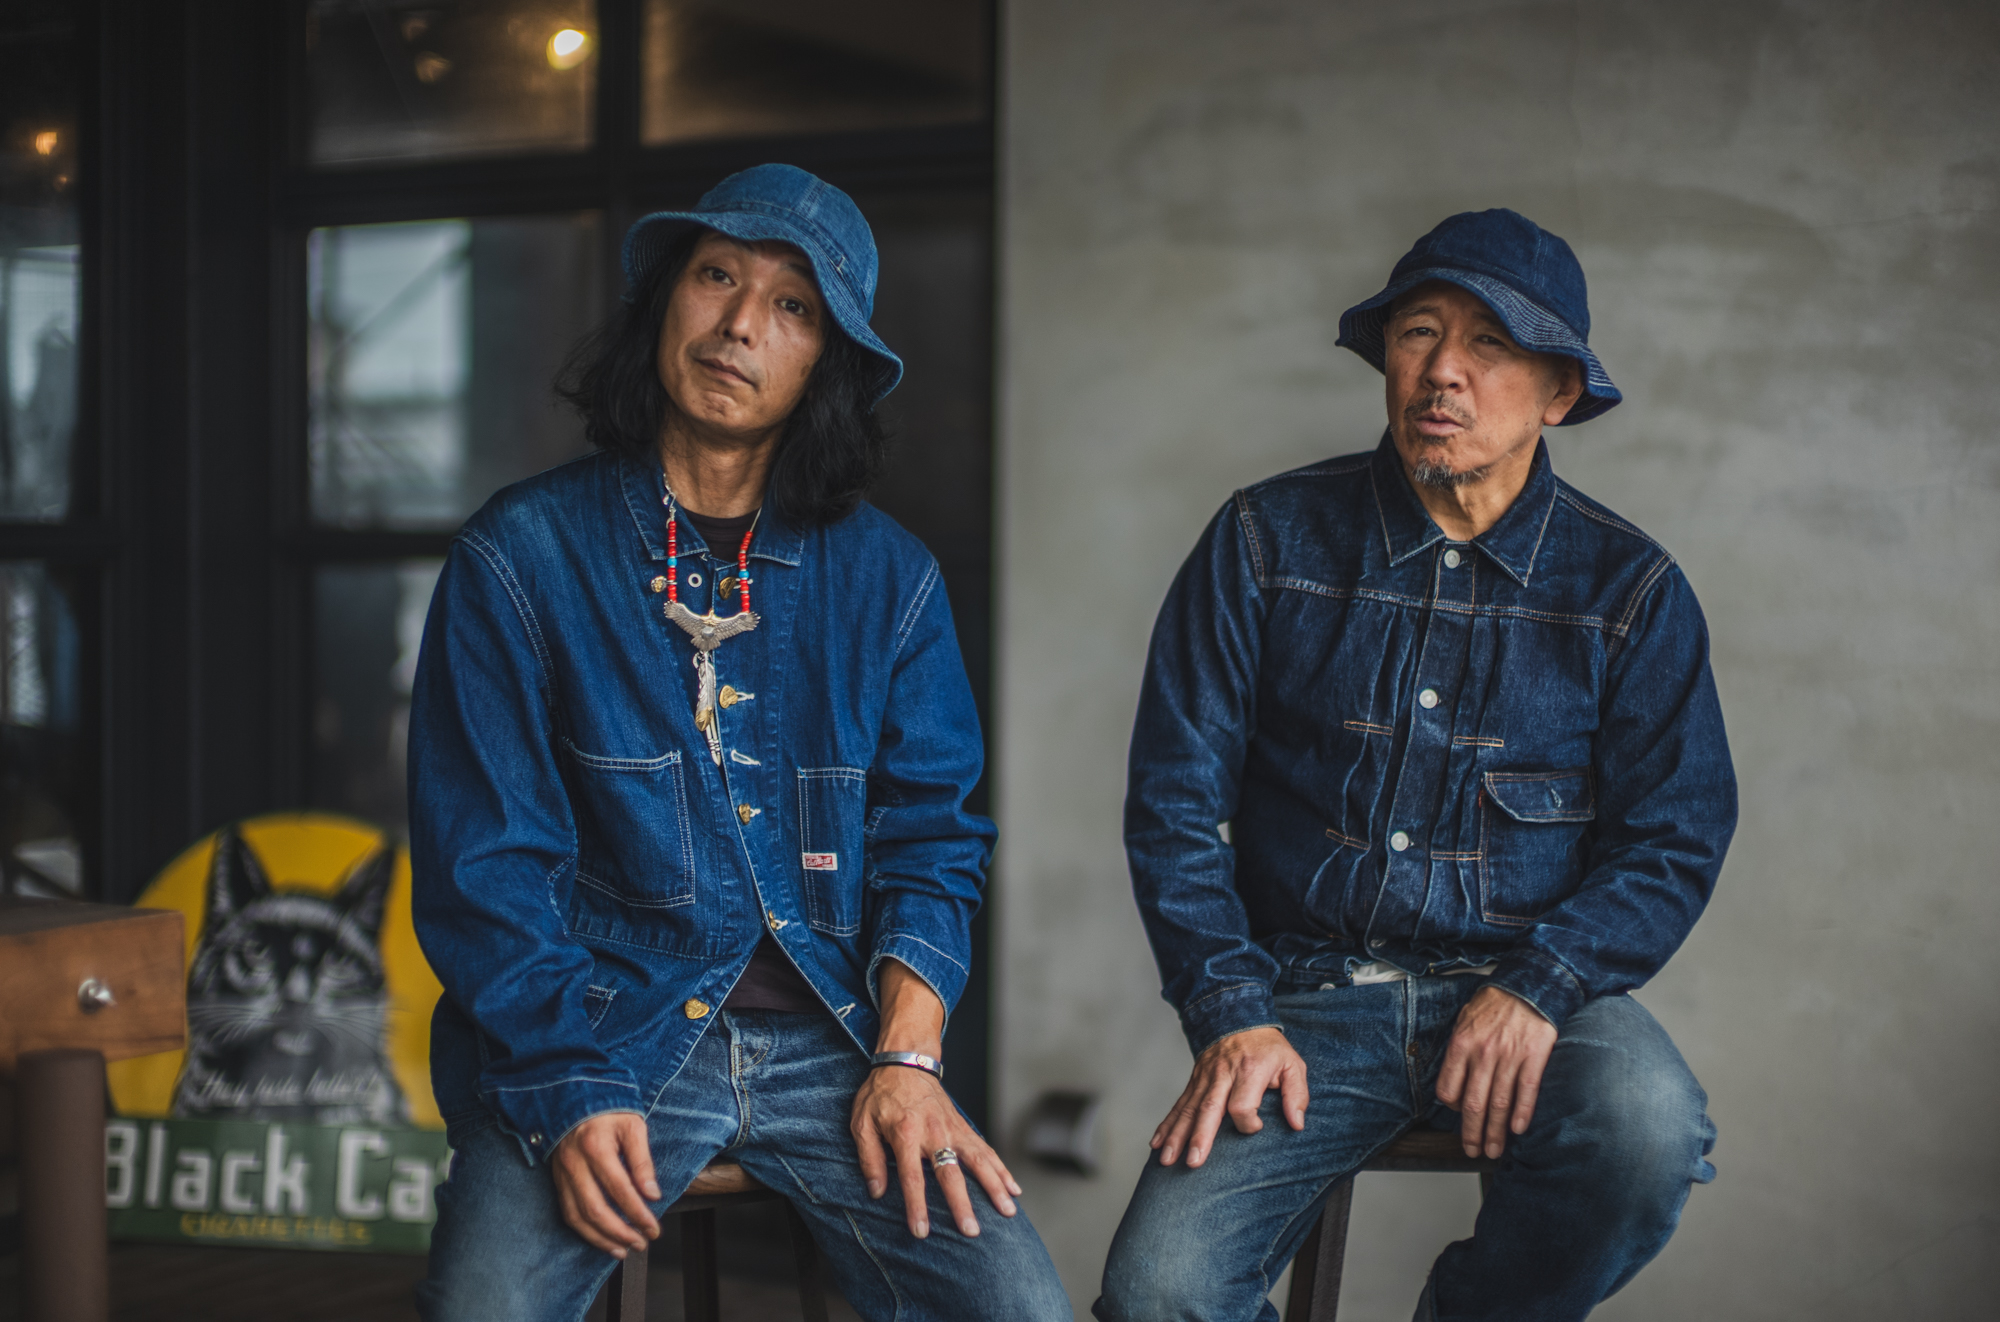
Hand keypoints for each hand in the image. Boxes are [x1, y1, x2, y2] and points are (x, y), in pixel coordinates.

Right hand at [550, 1112, 661, 1257]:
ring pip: (578, 1216)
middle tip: (641, 1242)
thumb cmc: (609, 1111)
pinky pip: (568, 1212)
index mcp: (595, 1146)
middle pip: (595, 1208)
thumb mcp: (633, 1126)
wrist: (576, 1098)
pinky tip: (601, 1239)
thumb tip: (652, 1194)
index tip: (653, 1227)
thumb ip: (642, 1161)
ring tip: (623, 1249)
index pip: (619, 1189)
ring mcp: (562, 1173)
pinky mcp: (557, 1180)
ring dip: (601, 1238)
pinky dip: (584, 1231)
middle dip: (620, 1232)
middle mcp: (575, 1163)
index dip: (637, 1212)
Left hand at [851, 1061, 1019, 1238]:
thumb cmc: (881, 1095)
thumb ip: (869, 1158)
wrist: (907, 1061)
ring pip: (978, 1161)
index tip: (922, 1232)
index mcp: (905, 1133)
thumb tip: (877, 1192)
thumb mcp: (862, 1123)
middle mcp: (934, 1132)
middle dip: (962, 1204)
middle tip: (971, 1231)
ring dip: (994, 1187)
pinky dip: (1001, 1170)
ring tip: (1008, 1211)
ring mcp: (953, 1129)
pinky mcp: (964, 1128)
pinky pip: (986, 1151)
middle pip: (951, 1173)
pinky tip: (1013, 1189)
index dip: (917, 1206)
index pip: (912, 1177)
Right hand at [1151, 1025, 1307, 1167]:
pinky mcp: (1194, 1081)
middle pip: (1209, 1108)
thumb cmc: (1269, 1049)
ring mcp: (1204, 1078)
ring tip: (1167, 1160)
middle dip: (1200, 1137)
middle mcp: (1223, 1075)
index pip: (1242, 1104)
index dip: (1248, 1122)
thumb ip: (1297, 1094)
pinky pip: (1179, 1105)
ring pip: (1189, 1109)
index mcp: (1249, 1071)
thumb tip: (1297, 1123)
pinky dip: (1166, 1125)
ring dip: (1177, 1136)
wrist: (1237, 1017)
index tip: (1257, 1128)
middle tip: (1194, 1162)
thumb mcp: (1292, 1064)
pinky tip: (1156, 1144)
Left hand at [1435, 984, 1557, 1157]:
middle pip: (1473, 1104)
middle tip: (1473, 1150)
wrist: (1528, 984)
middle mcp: (1483, 1053)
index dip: (1451, 1109)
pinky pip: (1526, 1091)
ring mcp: (1510, 1056)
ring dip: (1496, 1132)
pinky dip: (1522, 1113)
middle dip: (1472, 1133)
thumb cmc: (1495, 1003)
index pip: (1448, 1088)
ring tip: (1495, 1149)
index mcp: (1462, 1045)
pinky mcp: (1534, 1056)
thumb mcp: (1465, 1020)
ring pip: (1499, 1104)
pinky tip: (1518, 1130)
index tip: (1457, 1118)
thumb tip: (1455, 1080)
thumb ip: (1459, 1051)